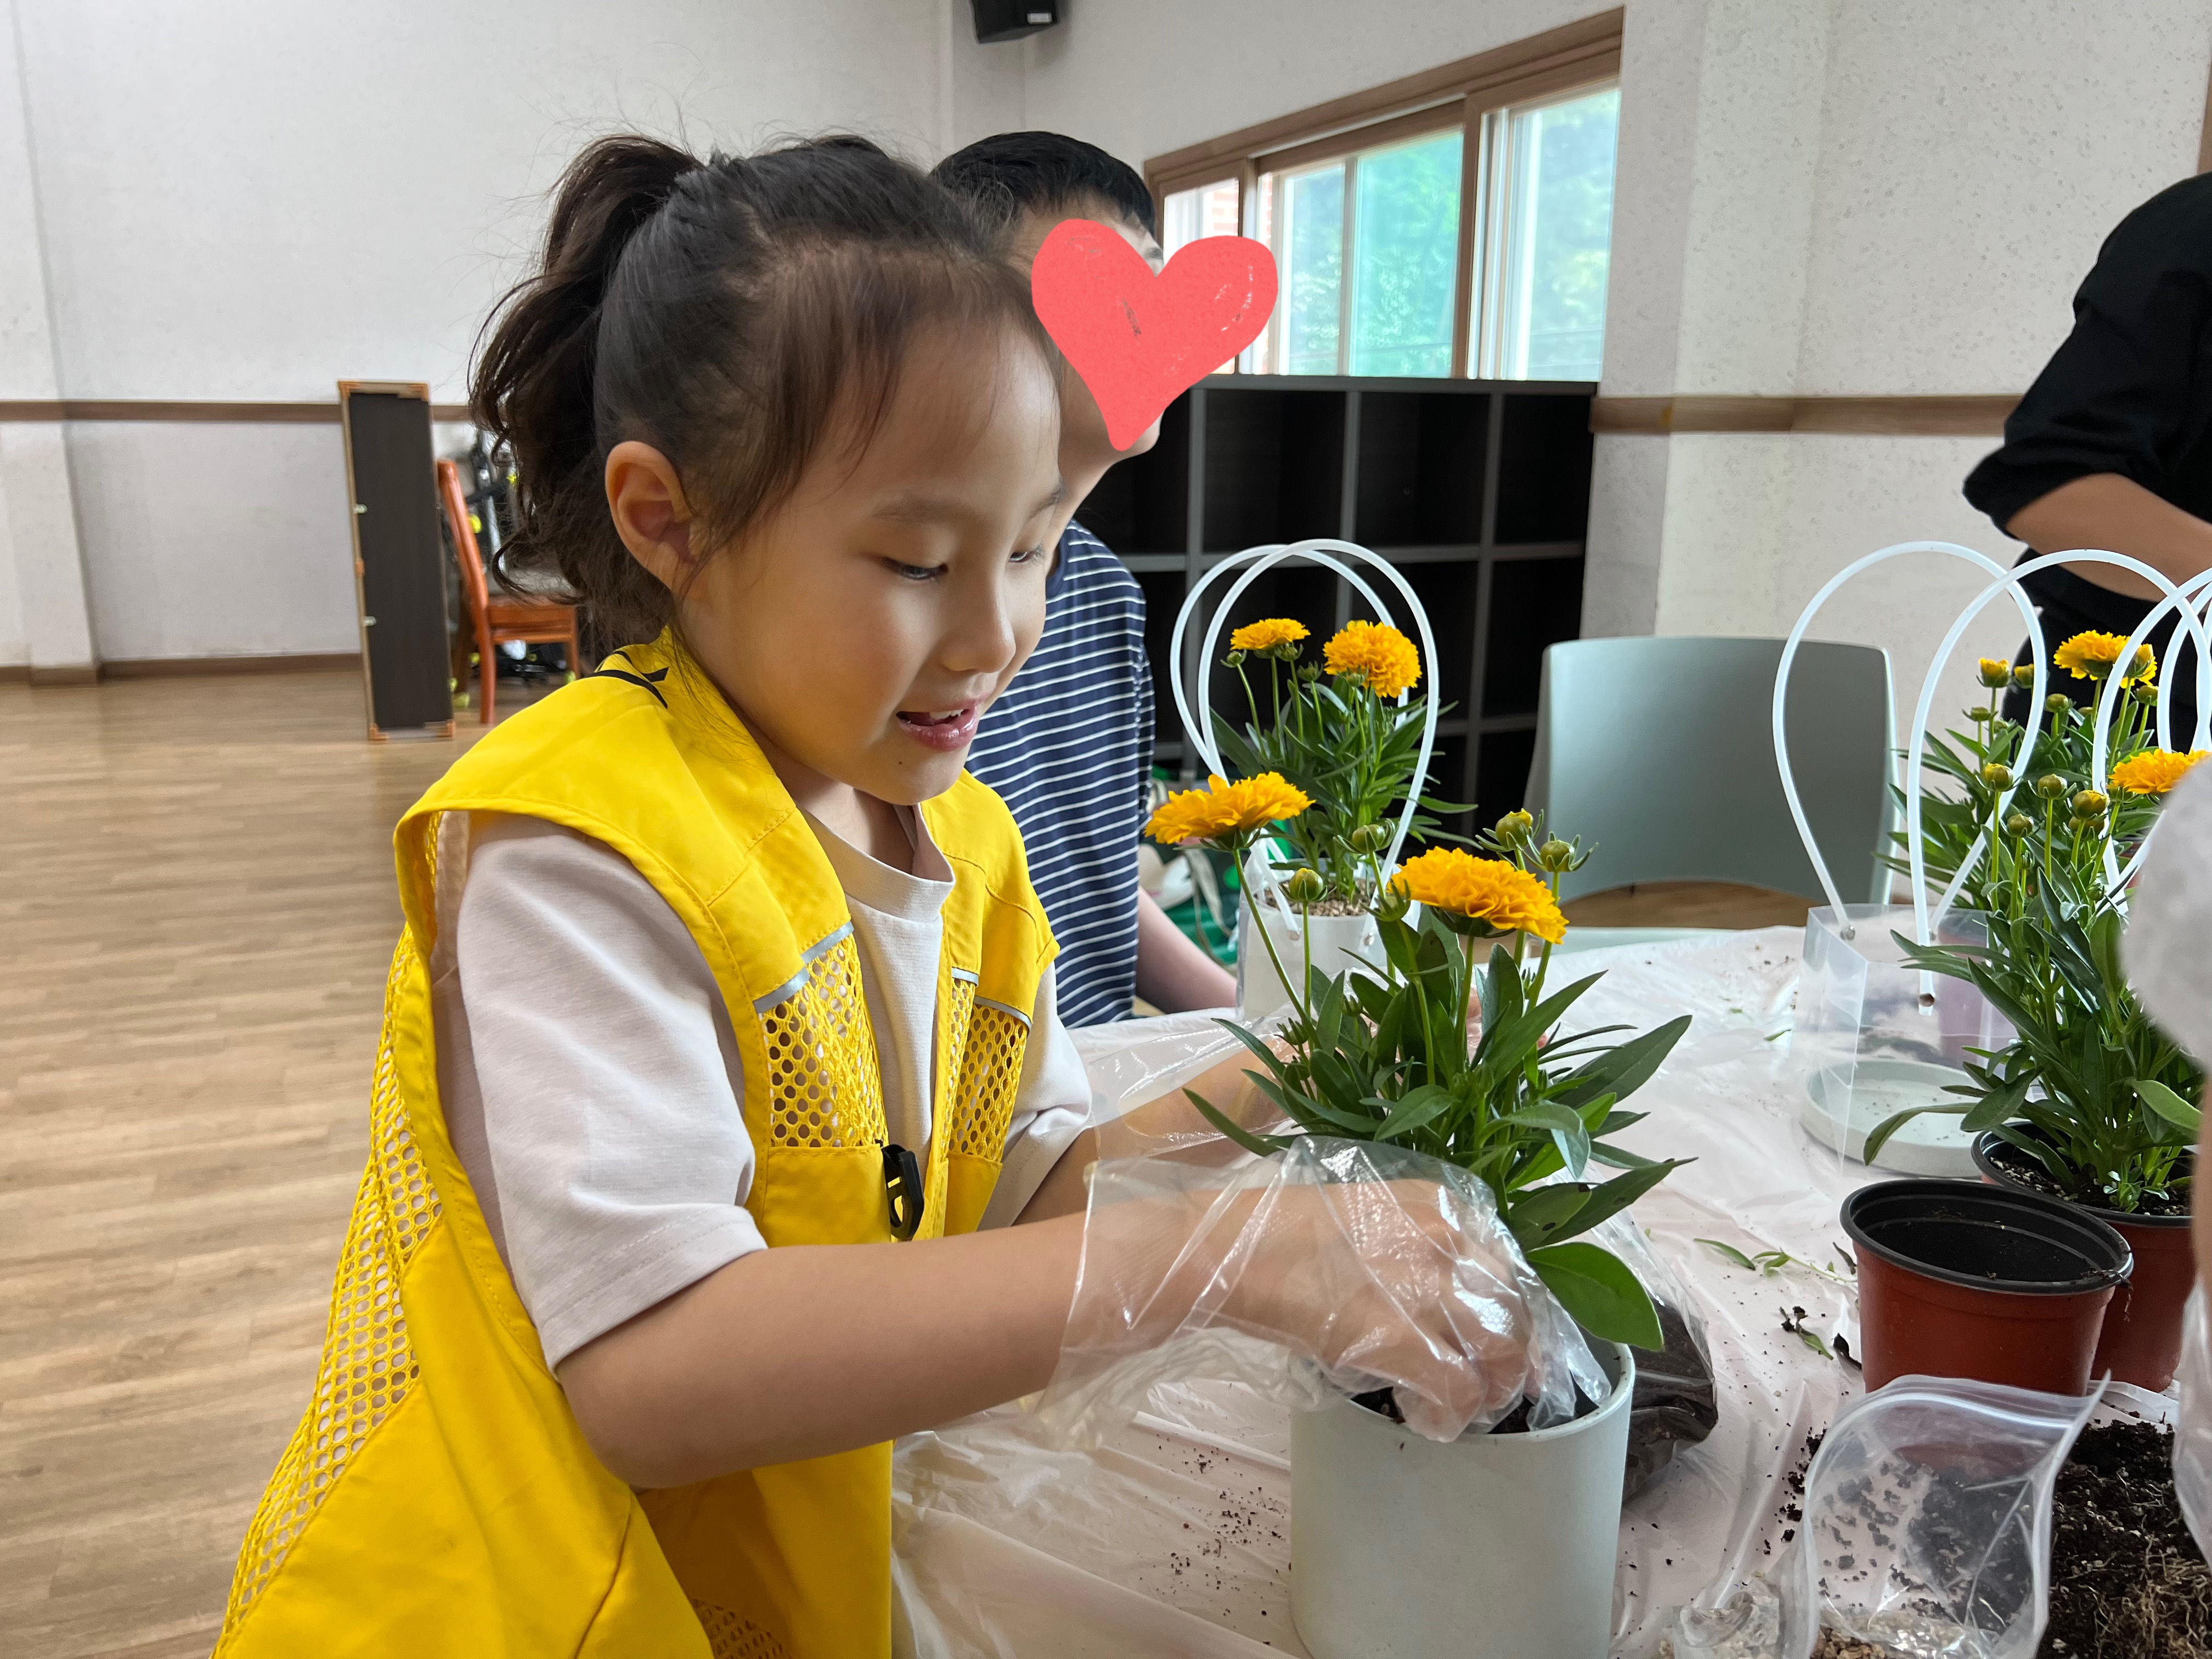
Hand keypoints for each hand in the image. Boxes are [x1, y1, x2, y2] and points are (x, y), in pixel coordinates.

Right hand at [1069, 1163, 1540, 1440]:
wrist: (1228, 1251)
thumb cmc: (1276, 1232)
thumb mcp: (1365, 1215)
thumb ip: (1413, 1245)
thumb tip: (1437, 1297)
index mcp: (1441, 1202)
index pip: (1508, 1265)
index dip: (1509, 1313)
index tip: (1497, 1343)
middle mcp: (1448, 1239)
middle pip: (1516, 1310)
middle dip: (1509, 1358)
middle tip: (1488, 1388)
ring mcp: (1429, 1287)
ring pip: (1501, 1354)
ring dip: (1486, 1391)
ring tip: (1458, 1408)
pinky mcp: (1401, 1339)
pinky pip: (1458, 1392)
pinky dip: (1449, 1415)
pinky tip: (1424, 1419)